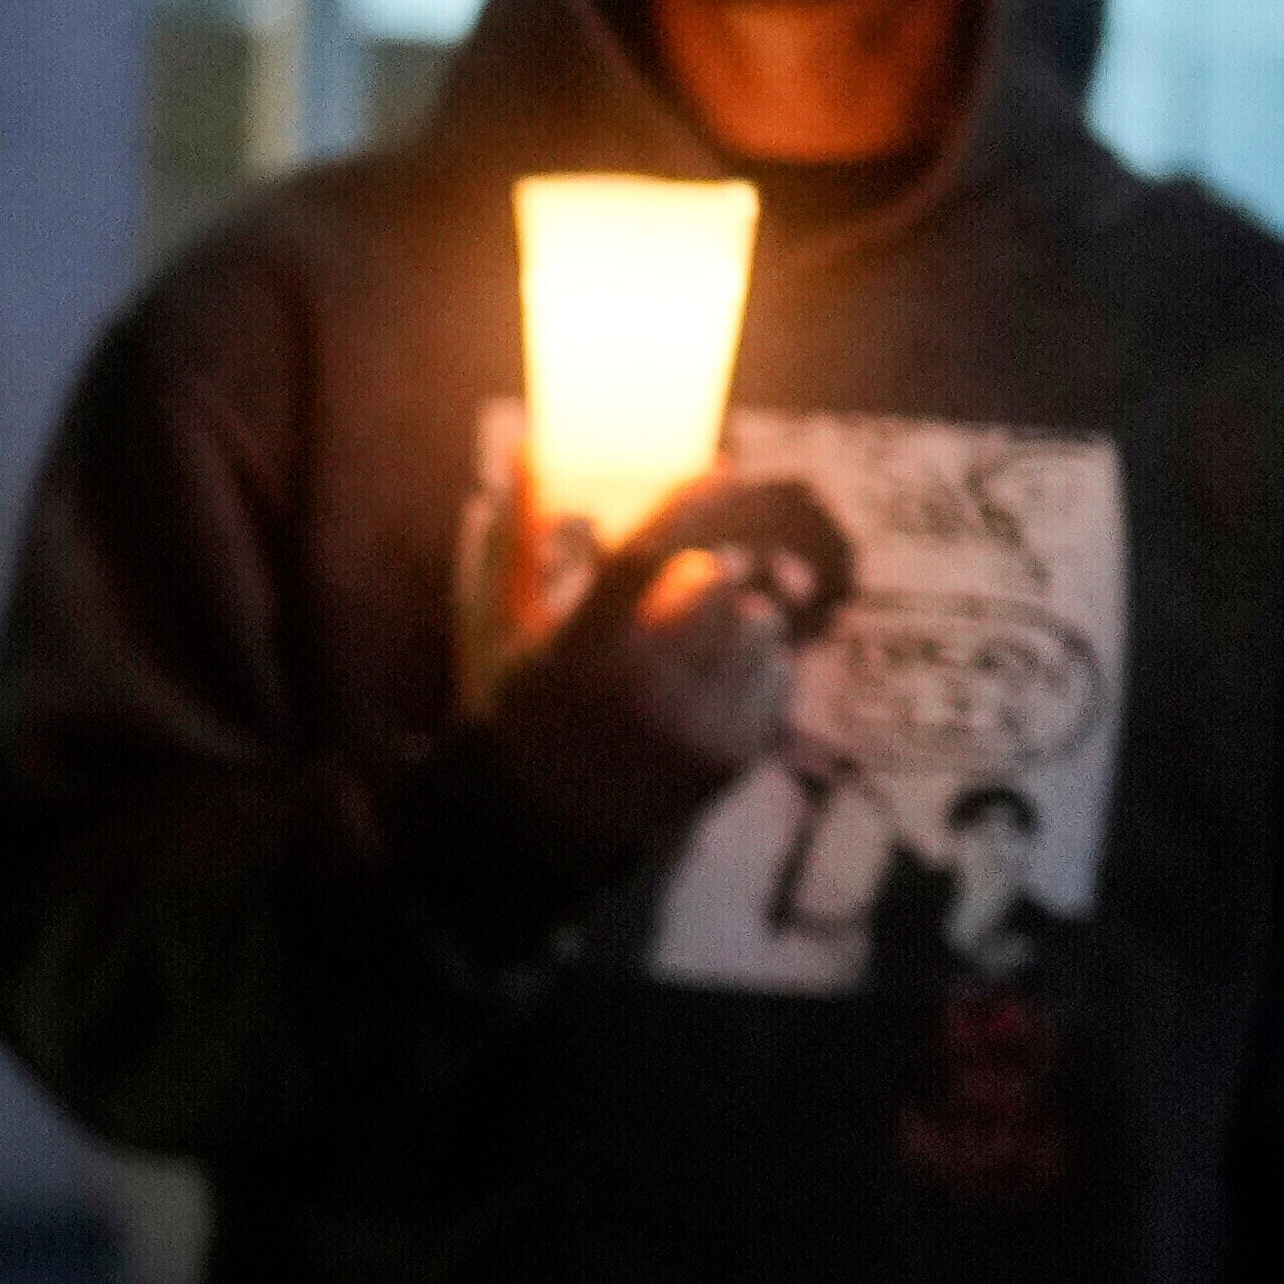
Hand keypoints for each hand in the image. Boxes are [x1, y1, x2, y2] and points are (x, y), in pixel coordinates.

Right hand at [481, 488, 824, 855]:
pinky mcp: (733, 757)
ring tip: (702, 642)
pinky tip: (719, 683)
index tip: (722, 470)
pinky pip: (780, 674)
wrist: (544, 827)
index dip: (687, 504)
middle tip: (700, 579)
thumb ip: (520, 546)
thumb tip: (526, 456)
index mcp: (577, 654)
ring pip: (759, 624)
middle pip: (714, 583)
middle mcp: (640, 691)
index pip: (642, 556)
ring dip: (739, 617)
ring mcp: (693, 727)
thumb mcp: (504, 634)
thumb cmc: (523, 712)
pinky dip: (760, 664)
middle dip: (714, 569)